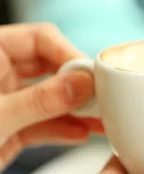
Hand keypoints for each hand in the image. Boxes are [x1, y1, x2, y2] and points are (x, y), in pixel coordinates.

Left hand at [0, 23, 102, 168]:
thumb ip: (40, 100)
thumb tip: (81, 84)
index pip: (40, 39)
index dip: (69, 54)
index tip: (92, 76)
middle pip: (51, 68)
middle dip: (78, 84)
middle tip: (105, 99)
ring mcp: (6, 103)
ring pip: (50, 100)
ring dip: (77, 110)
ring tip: (104, 120)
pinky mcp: (9, 131)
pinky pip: (43, 125)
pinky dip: (63, 130)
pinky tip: (82, 134)